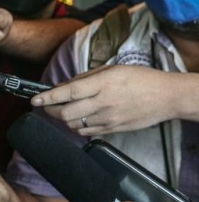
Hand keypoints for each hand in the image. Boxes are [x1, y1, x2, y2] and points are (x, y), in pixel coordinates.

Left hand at [32, 65, 184, 136]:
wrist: (166, 97)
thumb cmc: (140, 79)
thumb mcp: (112, 69)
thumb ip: (85, 78)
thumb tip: (62, 86)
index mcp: (103, 84)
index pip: (68, 92)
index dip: (48, 97)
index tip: (34, 100)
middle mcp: (103, 103)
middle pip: (65, 113)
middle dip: (51, 110)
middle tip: (46, 105)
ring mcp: (108, 119)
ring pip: (73, 124)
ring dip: (62, 118)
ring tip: (63, 109)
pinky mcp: (113, 130)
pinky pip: (85, 132)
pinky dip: (75, 126)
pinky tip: (78, 118)